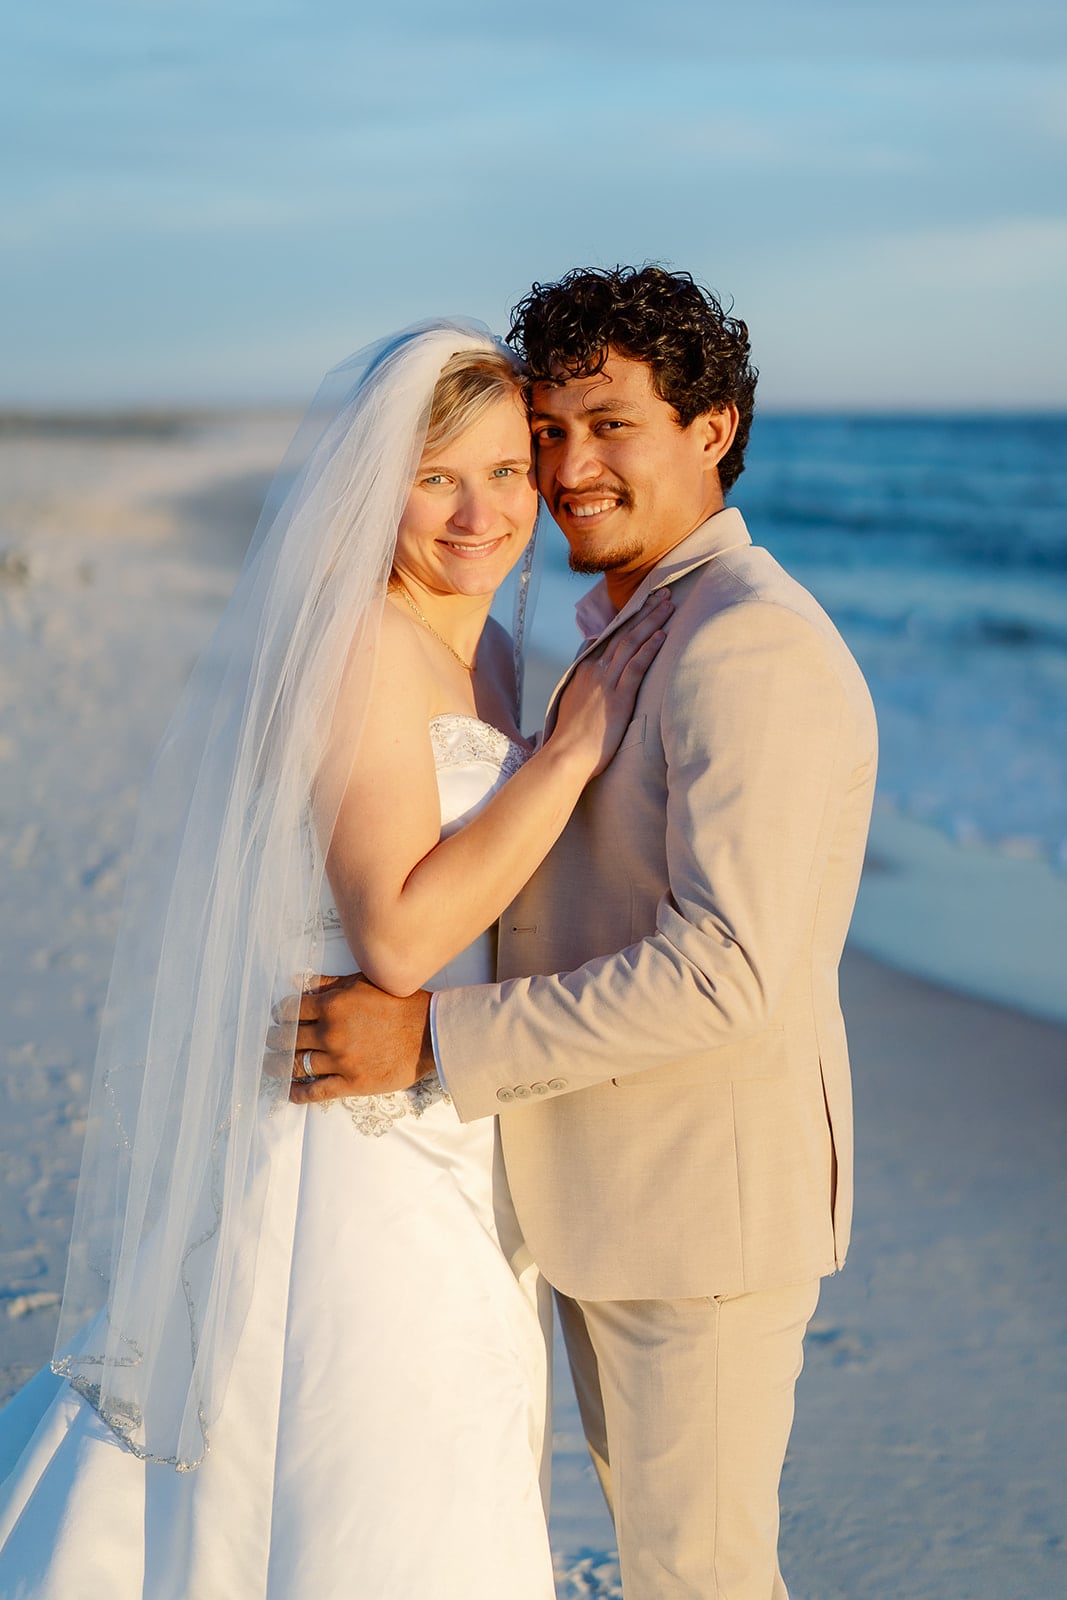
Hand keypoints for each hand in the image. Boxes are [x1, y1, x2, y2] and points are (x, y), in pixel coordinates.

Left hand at [264, 973, 434, 1103]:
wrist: (430, 1032)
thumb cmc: (399, 1003)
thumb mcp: (362, 982)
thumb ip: (327, 983)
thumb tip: (297, 982)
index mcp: (333, 1005)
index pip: (290, 1009)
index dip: (280, 1014)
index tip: (278, 1017)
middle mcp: (331, 1032)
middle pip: (287, 1038)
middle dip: (274, 1039)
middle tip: (271, 1041)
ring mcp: (340, 1060)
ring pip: (296, 1064)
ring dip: (278, 1065)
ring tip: (271, 1065)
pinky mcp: (351, 1082)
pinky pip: (316, 1090)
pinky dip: (298, 1092)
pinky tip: (289, 1091)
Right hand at [550, 589, 670, 776]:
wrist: (566, 756)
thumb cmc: (571, 739)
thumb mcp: (574, 704)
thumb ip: (585, 687)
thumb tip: (592, 681)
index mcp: (584, 670)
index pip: (607, 636)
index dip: (626, 618)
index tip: (641, 603)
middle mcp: (594, 670)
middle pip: (622, 632)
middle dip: (643, 610)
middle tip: (662, 593)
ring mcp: (606, 683)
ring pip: (630, 643)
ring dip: (651, 621)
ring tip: (668, 604)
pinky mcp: (618, 698)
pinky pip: (635, 666)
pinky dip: (649, 648)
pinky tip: (662, 634)